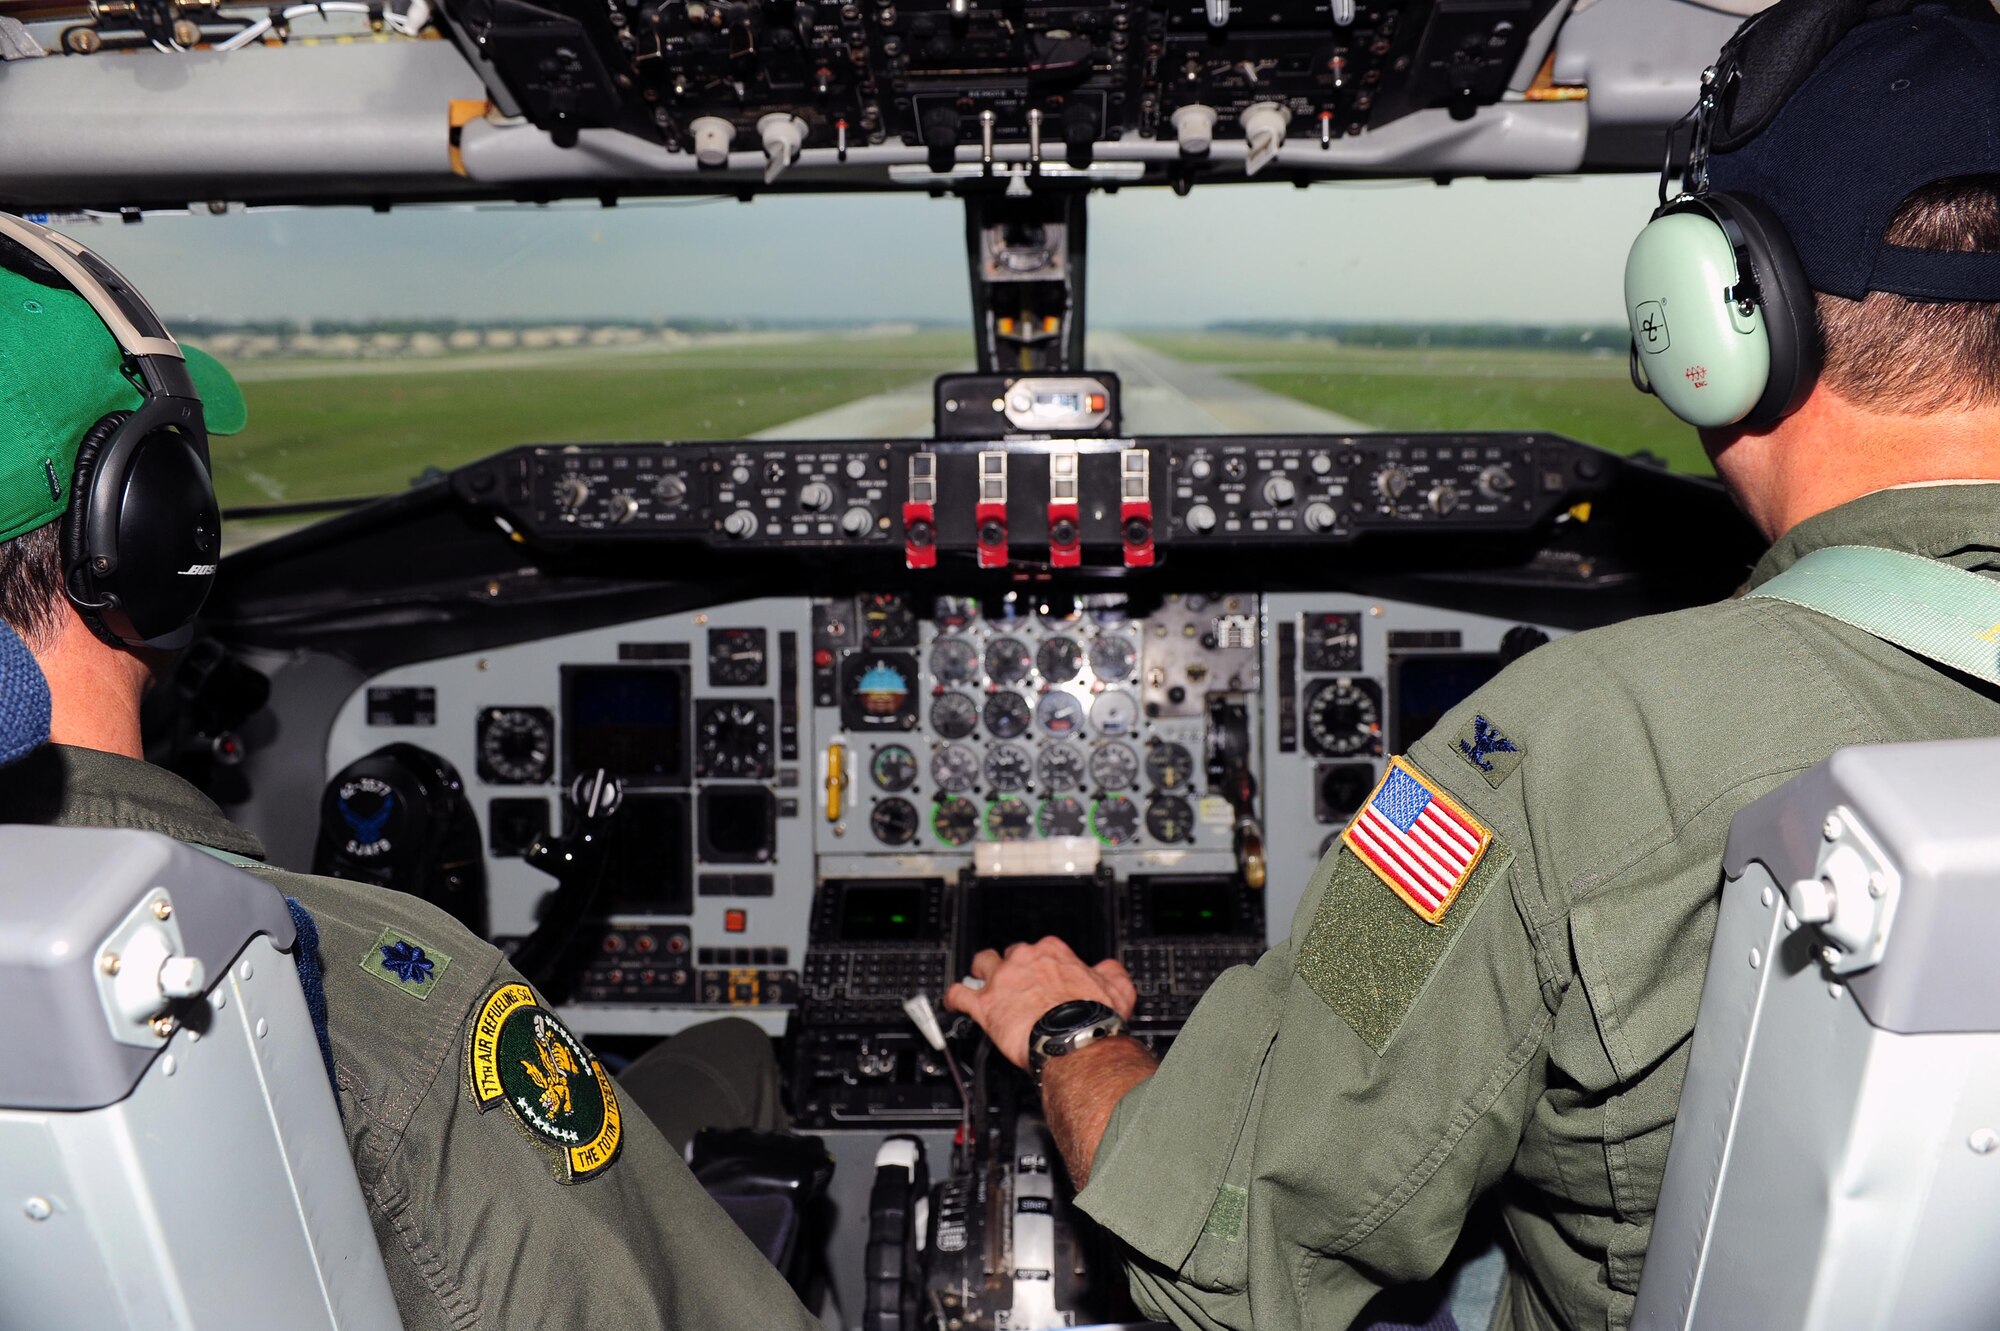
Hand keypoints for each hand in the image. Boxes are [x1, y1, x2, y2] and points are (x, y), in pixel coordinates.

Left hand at [943, 937, 1136, 1069]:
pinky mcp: (985, 1004)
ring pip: (981, 964)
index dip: (1040, 965)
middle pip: (1010, 954)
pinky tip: (956, 1004)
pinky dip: (954, 999)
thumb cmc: (1094, 1019)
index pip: (1040, 949)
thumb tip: (1107, 968)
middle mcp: (1025, 960)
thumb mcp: (1118, 989)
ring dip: (980, 973)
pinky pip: (958, 994)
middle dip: (1011, 968)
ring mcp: (1002, 980)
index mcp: (1053, 953)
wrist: (1076, 1041)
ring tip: (982, 985)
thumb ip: (1110, 972)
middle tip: (1017, 986)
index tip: (1042, 977)